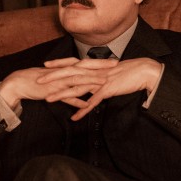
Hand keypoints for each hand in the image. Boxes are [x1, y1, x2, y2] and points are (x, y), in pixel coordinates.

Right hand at [0, 60, 111, 108]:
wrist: (20, 82)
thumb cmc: (39, 80)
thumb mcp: (57, 79)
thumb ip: (70, 83)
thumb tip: (81, 88)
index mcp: (66, 68)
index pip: (86, 63)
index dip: (100, 62)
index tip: (114, 60)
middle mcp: (64, 72)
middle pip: (85, 68)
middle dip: (101, 66)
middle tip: (116, 64)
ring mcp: (58, 81)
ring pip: (77, 80)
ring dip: (91, 81)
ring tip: (104, 82)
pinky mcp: (52, 91)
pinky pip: (66, 97)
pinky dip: (76, 101)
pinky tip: (86, 106)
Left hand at [40, 57, 161, 119]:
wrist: (142, 71)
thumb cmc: (126, 71)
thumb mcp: (108, 72)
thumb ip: (97, 75)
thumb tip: (90, 78)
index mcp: (94, 66)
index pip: (72, 63)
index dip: (58, 64)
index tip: (45, 64)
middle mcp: (94, 72)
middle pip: (69, 74)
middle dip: (53, 77)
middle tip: (38, 81)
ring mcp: (100, 81)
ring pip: (77, 88)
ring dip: (62, 94)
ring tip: (49, 100)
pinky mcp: (107, 90)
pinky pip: (92, 102)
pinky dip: (83, 110)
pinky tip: (74, 118)